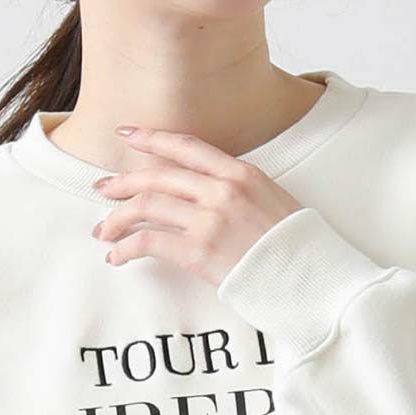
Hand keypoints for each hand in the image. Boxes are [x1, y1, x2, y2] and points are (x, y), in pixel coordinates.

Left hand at [91, 125, 302, 285]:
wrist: (313, 279)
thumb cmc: (296, 246)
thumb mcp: (272, 200)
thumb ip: (238, 189)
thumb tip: (207, 190)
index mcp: (241, 173)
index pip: (186, 147)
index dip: (151, 139)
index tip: (126, 135)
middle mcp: (222, 190)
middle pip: (158, 176)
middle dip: (123, 182)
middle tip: (102, 189)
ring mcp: (209, 221)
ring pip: (146, 206)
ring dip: (117, 218)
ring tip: (104, 231)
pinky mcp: (199, 253)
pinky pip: (148, 242)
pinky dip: (125, 249)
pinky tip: (116, 257)